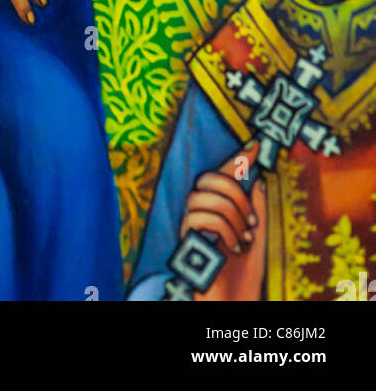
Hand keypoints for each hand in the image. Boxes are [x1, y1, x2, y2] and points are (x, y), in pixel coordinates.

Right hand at [179, 143, 266, 301]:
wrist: (234, 301)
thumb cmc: (244, 273)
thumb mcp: (256, 235)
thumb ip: (255, 206)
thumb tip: (256, 177)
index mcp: (219, 206)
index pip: (225, 173)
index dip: (240, 157)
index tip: (257, 145)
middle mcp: (202, 210)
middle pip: (211, 177)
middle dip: (236, 194)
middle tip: (251, 221)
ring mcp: (192, 223)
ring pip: (206, 196)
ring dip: (233, 215)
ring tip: (244, 237)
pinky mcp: (187, 238)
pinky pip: (202, 217)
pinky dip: (225, 230)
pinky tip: (233, 247)